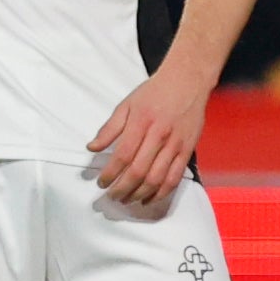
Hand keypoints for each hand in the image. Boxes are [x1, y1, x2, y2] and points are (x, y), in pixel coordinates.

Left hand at [88, 63, 208, 206]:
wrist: (187, 80)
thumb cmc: (155, 92)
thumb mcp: (127, 104)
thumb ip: (109, 128)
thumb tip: (92, 147)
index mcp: (141, 122)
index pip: (123, 155)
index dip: (110, 174)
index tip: (102, 183)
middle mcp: (159, 135)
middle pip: (139, 171)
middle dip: (122, 189)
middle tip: (113, 196)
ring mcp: (175, 144)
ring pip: (156, 179)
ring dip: (140, 194)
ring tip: (128, 200)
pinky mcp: (187, 151)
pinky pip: (175, 178)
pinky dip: (161, 193)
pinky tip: (149, 198)